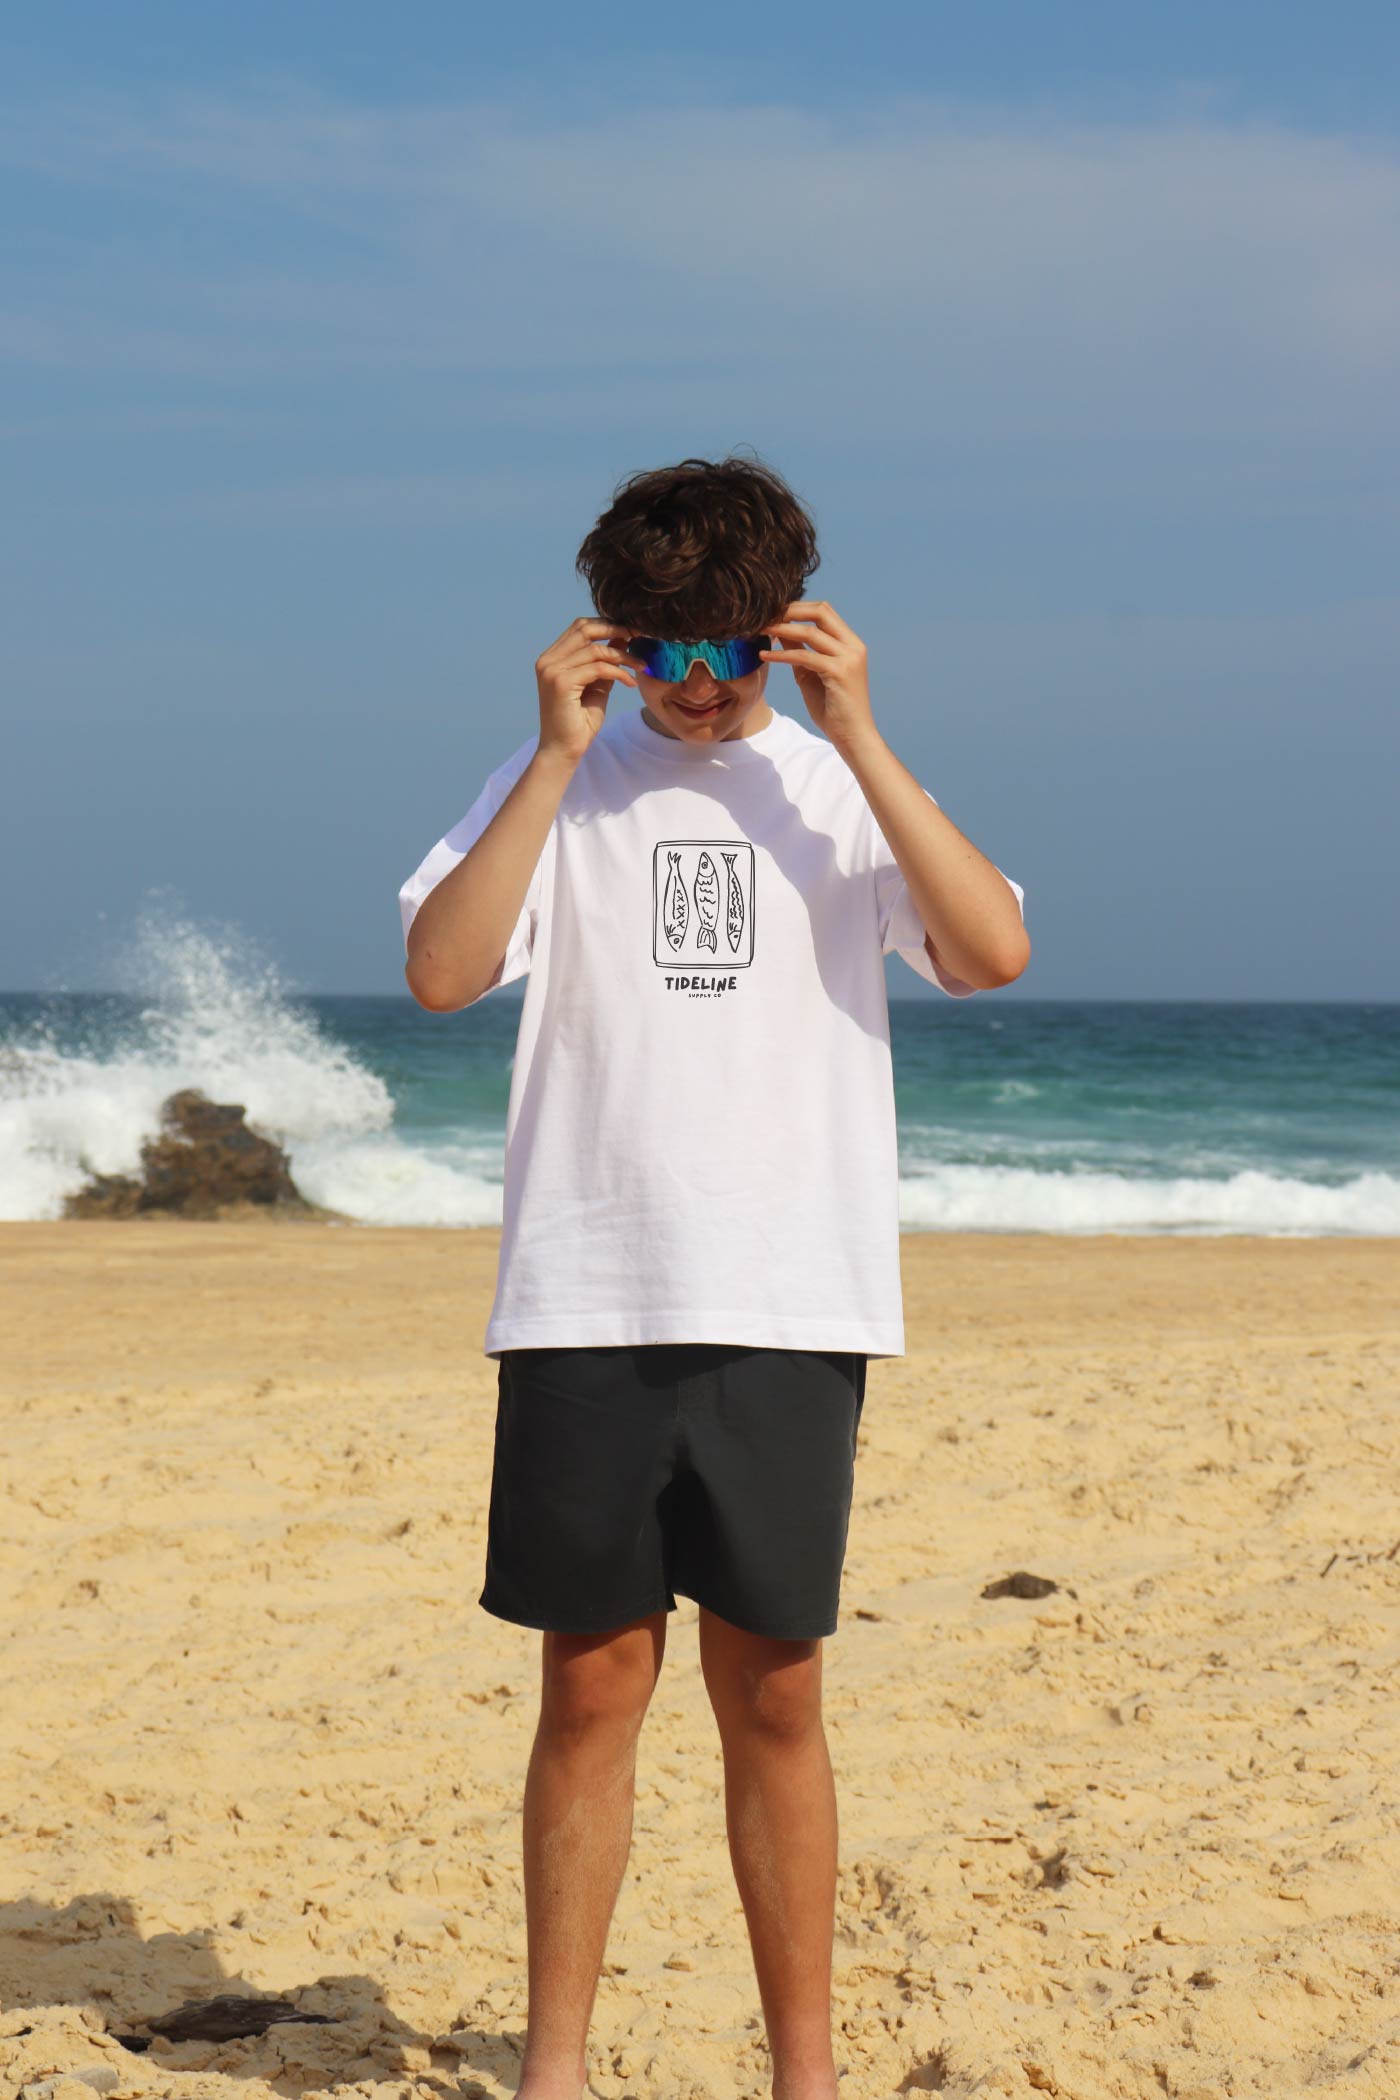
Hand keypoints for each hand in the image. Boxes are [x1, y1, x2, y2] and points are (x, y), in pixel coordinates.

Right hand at [535, 616, 641, 762]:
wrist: (564, 750)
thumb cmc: (579, 721)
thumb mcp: (597, 684)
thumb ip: (606, 660)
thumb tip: (623, 636)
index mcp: (552, 658)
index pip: (580, 627)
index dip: (607, 624)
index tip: (632, 630)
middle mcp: (548, 660)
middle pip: (585, 629)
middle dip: (615, 628)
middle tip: (639, 636)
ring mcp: (552, 670)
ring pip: (596, 650)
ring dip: (624, 656)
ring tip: (641, 665)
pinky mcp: (561, 683)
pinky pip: (598, 668)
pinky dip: (619, 672)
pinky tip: (630, 682)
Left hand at [760, 600, 876, 749]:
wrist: (853, 737)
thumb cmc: (833, 710)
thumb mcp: (811, 674)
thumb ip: (800, 651)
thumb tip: (781, 631)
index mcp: (851, 644)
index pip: (824, 612)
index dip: (797, 608)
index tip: (773, 613)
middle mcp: (853, 646)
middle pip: (821, 611)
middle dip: (790, 610)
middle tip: (765, 615)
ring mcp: (848, 658)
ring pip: (810, 631)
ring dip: (782, 628)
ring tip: (760, 631)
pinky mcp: (839, 672)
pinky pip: (804, 656)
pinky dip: (782, 654)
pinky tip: (765, 655)